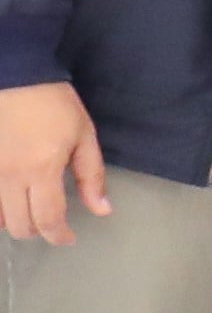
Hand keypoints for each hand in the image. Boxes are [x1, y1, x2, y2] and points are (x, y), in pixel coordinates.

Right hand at [0, 82, 110, 246]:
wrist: (14, 74)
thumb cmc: (53, 103)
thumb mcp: (83, 136)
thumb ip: (92, 175)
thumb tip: (102, 210)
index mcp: (41, 170)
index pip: (48, 219)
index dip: (59, 236)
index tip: (68, 238)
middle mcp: (9, 176)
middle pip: (19, 225)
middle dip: (38, 230)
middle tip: (51, 221)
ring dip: (13, 219)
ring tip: (28, 209)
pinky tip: (8, 198)